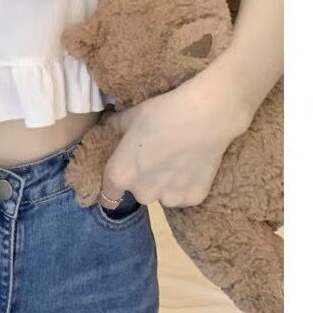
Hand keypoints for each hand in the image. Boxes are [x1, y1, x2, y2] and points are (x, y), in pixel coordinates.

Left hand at [99, 74, 252, 209]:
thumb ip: (116, 126)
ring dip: (165, 185)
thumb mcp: (131, 116)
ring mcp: (169, 198)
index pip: (108, 195)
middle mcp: (142, 192)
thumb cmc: (161, 113)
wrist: (203, 117)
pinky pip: (184, 196)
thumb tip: (110, 125)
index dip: (110, 192)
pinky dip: (187, 185)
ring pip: (162, 195)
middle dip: (144, 181)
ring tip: (177, 161)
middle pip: (139, 192)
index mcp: (121, 174)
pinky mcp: (193, 199)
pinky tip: (193, 165)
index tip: (117, 189)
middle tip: (157, 159)